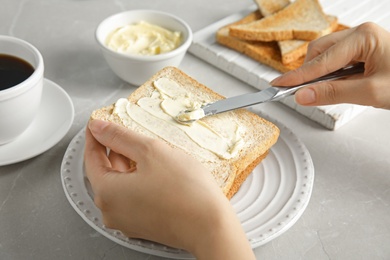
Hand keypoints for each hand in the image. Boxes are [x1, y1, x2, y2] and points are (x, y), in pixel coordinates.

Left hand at [84, 119, 254, 259]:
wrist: (211, 226)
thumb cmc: (185, 191)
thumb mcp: (151, 151)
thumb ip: (120, 137)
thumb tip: (98, 128)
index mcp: (107, 192)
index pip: (91, 157)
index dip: (96, 136)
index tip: (99, 124)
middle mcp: (111, 211)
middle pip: (105, 172)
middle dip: (114, 150)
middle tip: (124, 132)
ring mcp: (127, 221)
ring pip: (121, 184)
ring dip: (128, 165)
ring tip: (144, 150)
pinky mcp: (143, 225)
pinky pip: (132, 197)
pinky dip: (138, 180)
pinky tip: (154, 170)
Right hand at [271, 22, 389, 108]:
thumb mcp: (371, 92)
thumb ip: (333, 93)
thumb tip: (303, 95)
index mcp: (364, 37)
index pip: (321, 61)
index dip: (298, 76)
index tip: (278, 86)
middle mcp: (361, 34)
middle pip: (319, 52)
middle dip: (308, 73)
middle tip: (299, 93)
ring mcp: (362, 41)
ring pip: (326, 56)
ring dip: (319, 75)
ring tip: (322, 91)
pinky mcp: (364, 51)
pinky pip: (337, 60)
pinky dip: (330, 74)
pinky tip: (334, 85)